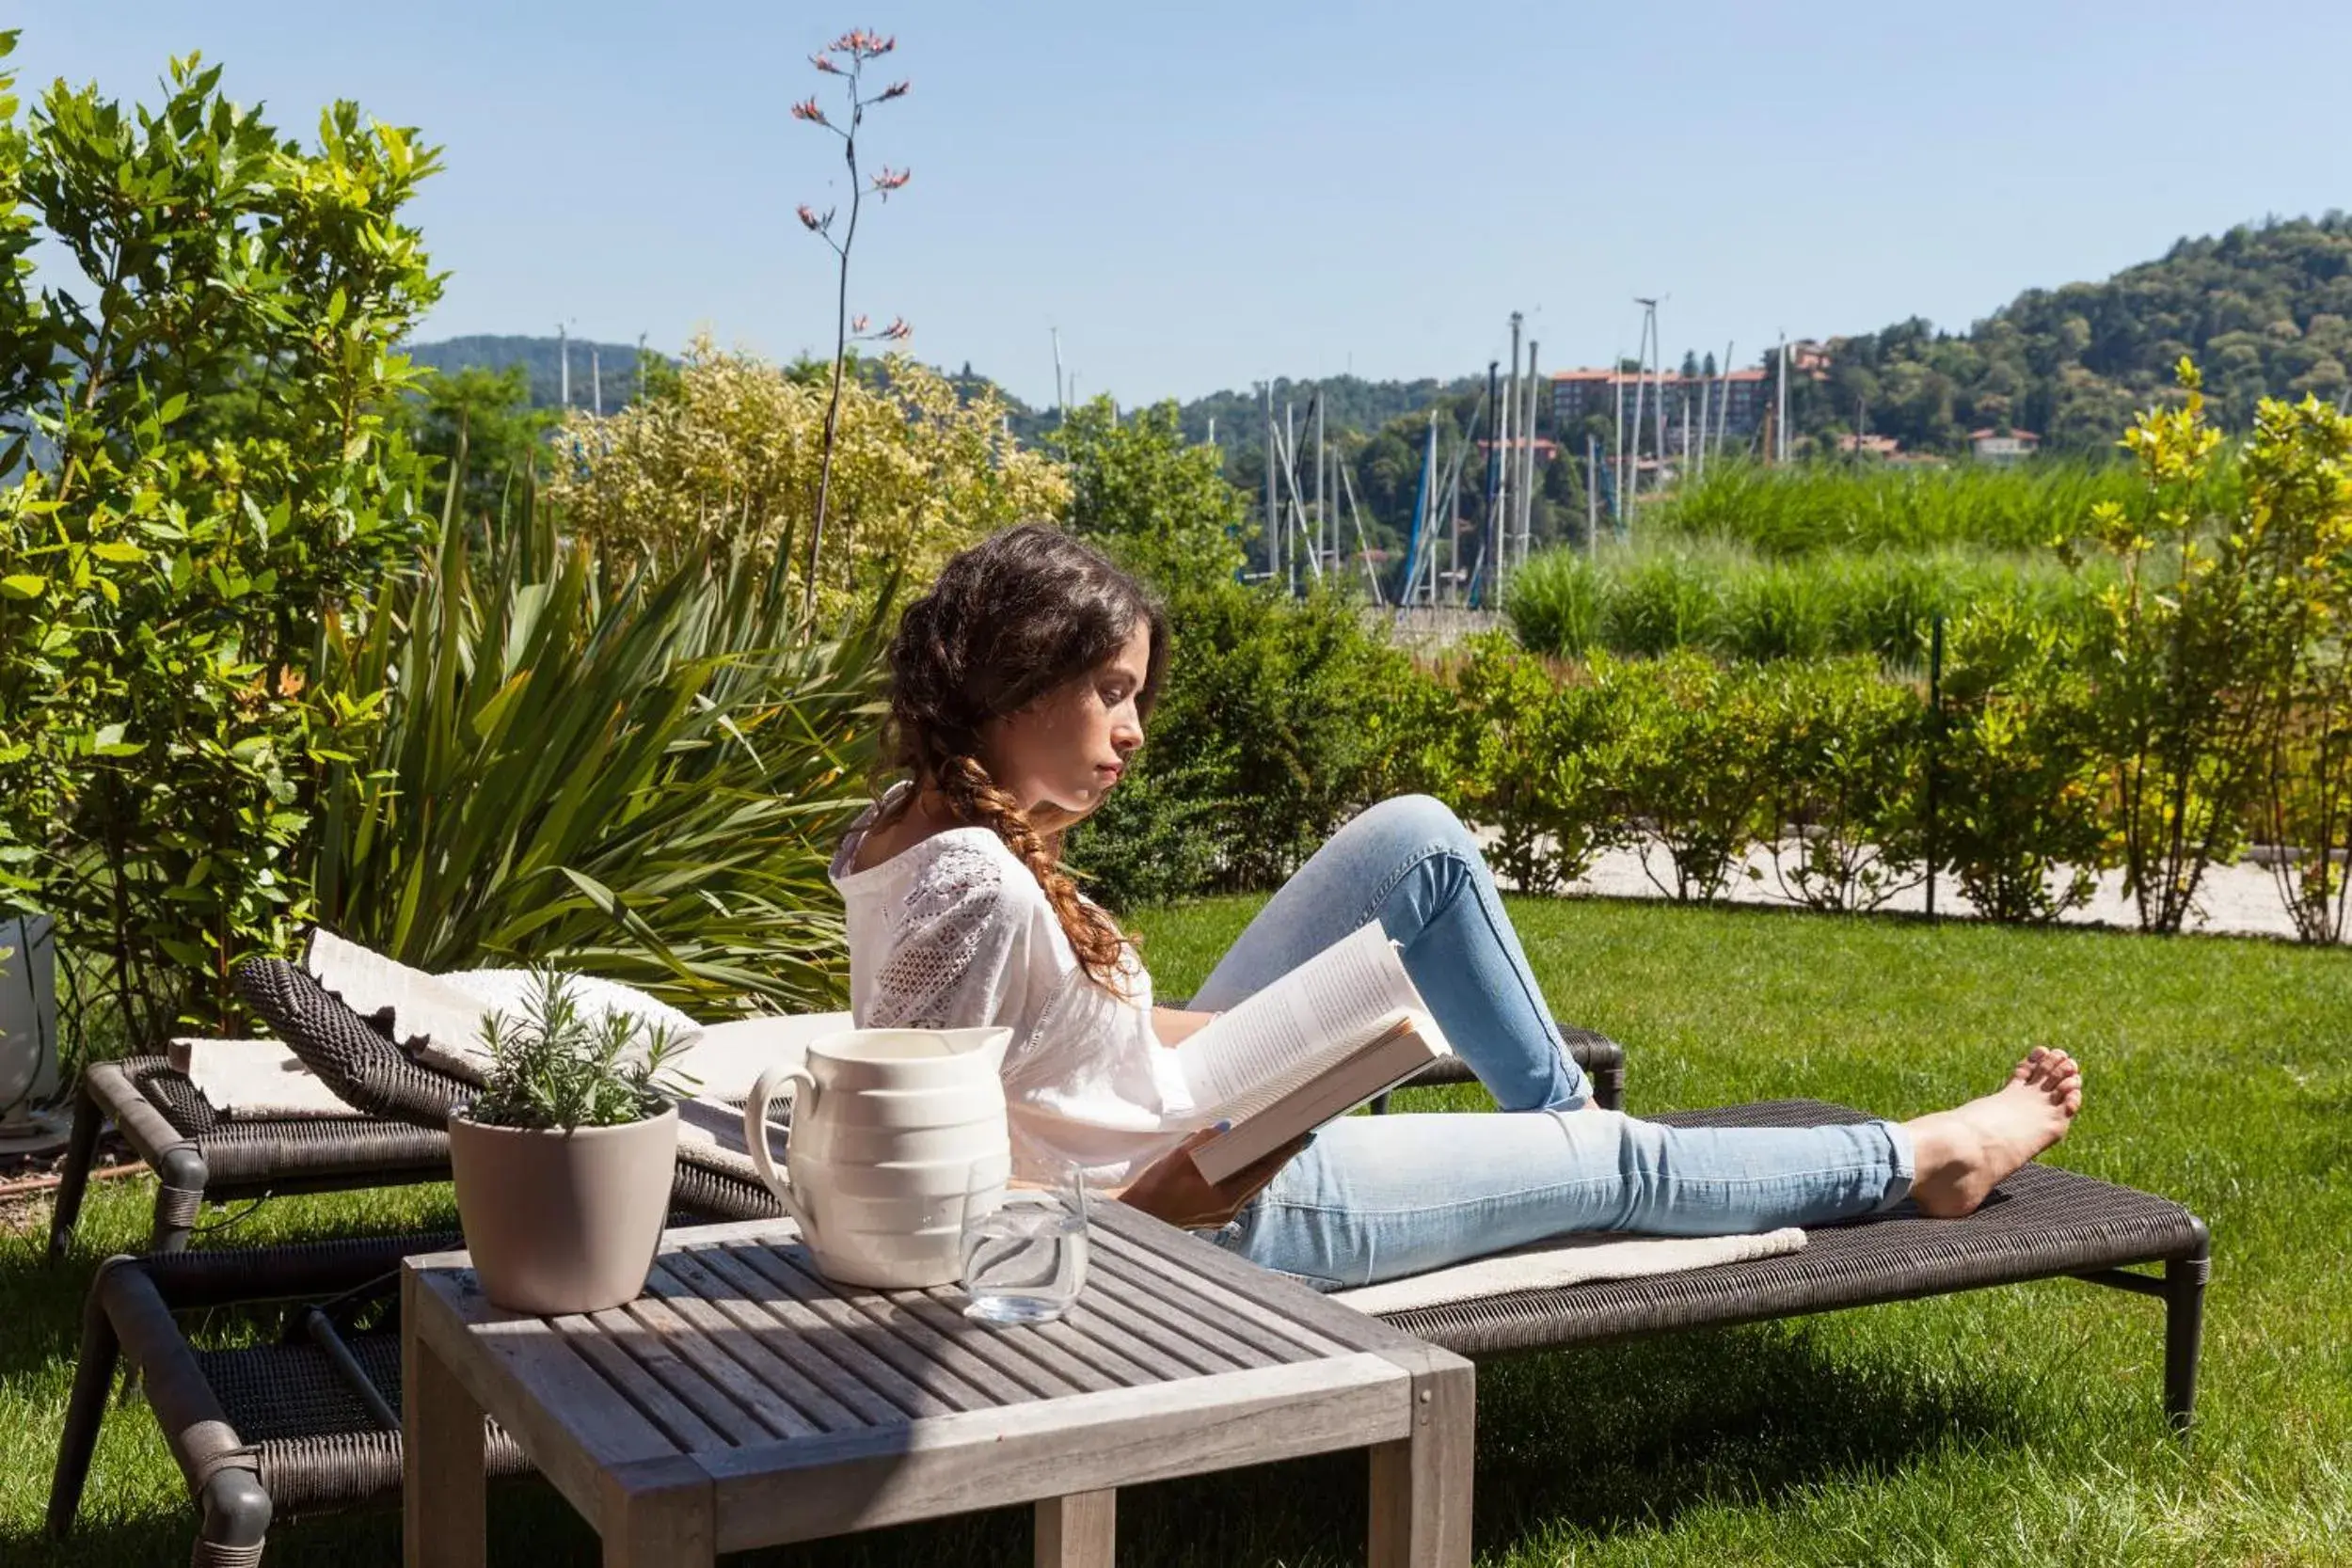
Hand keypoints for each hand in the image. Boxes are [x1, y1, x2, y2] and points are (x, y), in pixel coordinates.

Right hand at [1114, 1124, 1307, 1230]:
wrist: (1135, 1221)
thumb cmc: (1154, 1193)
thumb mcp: (1177, 1161)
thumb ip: (1204, 1142)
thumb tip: (1226, 1127)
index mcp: (1226, 1199)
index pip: (1263, 1171)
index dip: (1284, 1153)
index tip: (1303, 1137)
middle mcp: (1228, 1208)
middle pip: (1261, 1177)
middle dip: (1278, 1155)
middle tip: (1296, 1134)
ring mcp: (1220, 1211)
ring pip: (1250, 1181)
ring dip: (1263, 1162)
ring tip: (1277, 1142)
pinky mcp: (1211, 1209)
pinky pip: (1236, 1185)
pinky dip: (1245, 1169)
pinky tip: (1246, 1157)